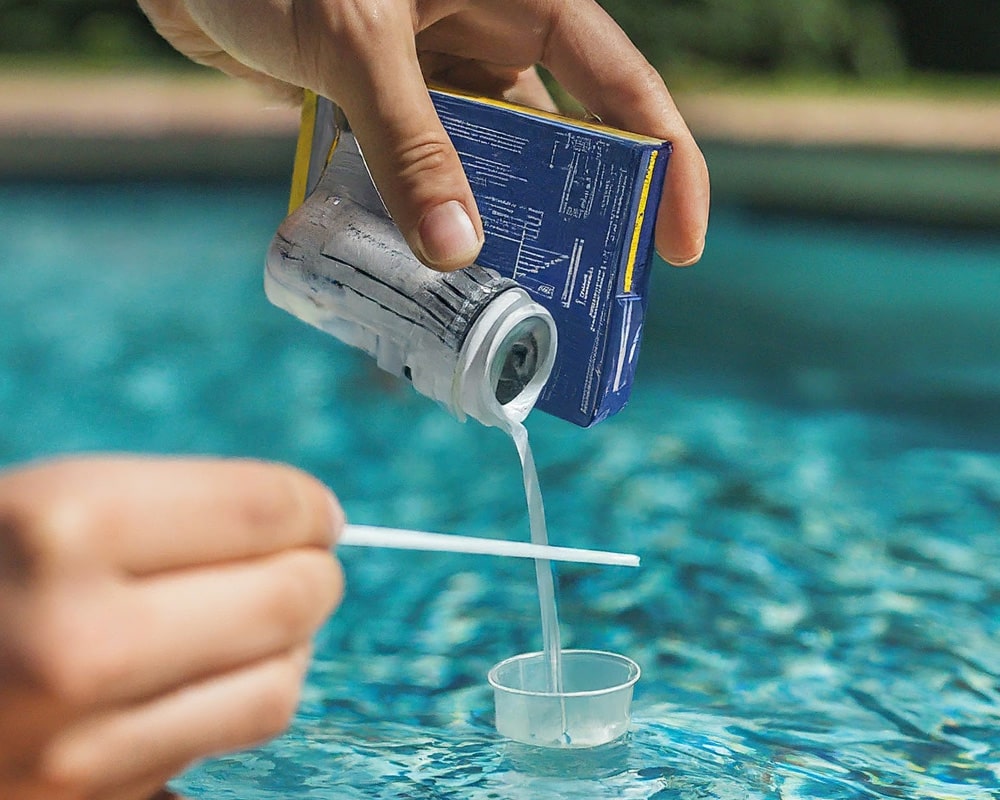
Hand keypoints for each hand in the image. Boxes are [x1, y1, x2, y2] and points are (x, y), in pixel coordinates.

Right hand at [0, 456, 342, 799]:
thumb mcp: (52, 504)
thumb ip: (184, 508)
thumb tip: (313, 521)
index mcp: (66, 524)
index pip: (269, 508)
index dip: (307, 508)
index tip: (311, 513)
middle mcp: (76, 636)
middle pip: (293, 596)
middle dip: (311, 572)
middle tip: (299, 561)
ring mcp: (77, 741)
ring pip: (278, 683)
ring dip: (286, 643)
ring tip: (250, 618)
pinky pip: (223, 743)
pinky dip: (241, 701)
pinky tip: (206, 675)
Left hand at [138, 0, 709, 270]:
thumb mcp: (353, 38)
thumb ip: (407, 142)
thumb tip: (455, 253)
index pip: (620, 84)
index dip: (665, 163)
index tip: (681, 242)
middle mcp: (489, 34)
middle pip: (561, 139)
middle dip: (576, 216)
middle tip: (588, 295)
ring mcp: (437, 71)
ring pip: (489, 163)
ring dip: (495, 226)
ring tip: (510, 299)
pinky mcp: (386, 101)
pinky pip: (425, 169)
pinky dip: (427, 215)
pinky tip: (429, 267)